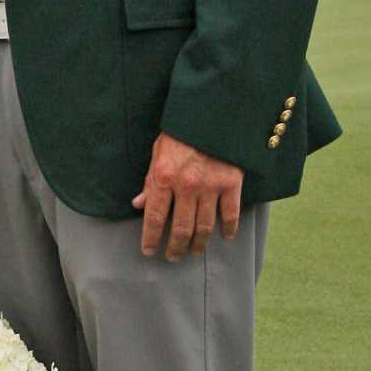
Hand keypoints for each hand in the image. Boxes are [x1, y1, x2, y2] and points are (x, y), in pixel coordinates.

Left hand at [132, 134, 242, 260]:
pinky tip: (225, 236)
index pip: (153, 217)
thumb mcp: (157, 152)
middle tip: (172, 257)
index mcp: (163, 177)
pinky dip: (228, 229)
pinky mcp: (231, 182)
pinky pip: (230, 214)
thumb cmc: (181, 132)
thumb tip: (138, 204)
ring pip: (204, 227)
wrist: (212, 113)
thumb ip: (149, 180)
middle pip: (179, 228)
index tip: (148, 251)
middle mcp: (186, 186)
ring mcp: (210, 186)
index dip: (150, 238)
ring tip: (194, 252)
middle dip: (174, 247)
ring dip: (198, 244)